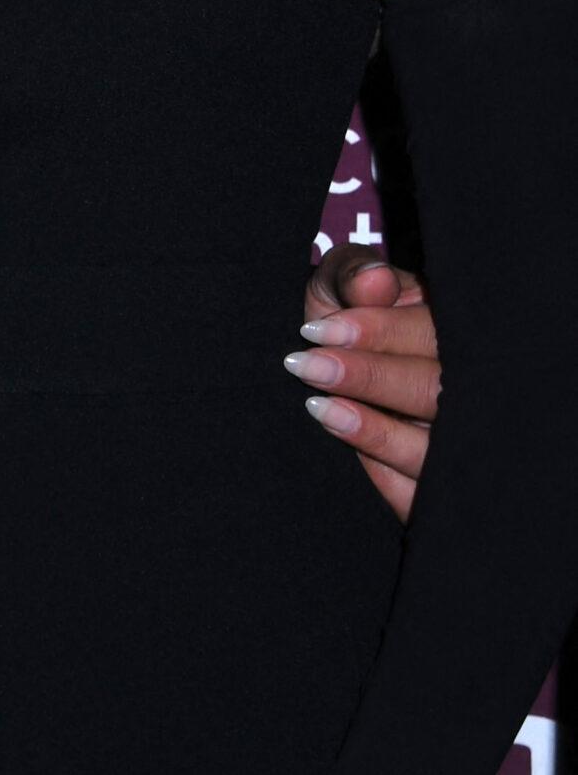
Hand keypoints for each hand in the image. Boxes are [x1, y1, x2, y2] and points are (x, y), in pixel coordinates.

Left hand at [290, 245, 438, 519]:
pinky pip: (423, 497)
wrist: (335, 378)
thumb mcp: (346, 290)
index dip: (376, 331)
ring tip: (319, 408)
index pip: (428, 332)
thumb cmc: (349, 324)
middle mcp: (469, 392)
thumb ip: (354, 277)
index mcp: (451, 332)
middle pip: (434, 390)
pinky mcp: (440, 494)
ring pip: (433, 449)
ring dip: (376, 431)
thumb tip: (373, 280)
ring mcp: (461, 447)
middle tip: (306, 366)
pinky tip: (355, 459)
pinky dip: (389, 479)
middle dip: (369, 377)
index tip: (317, 329)